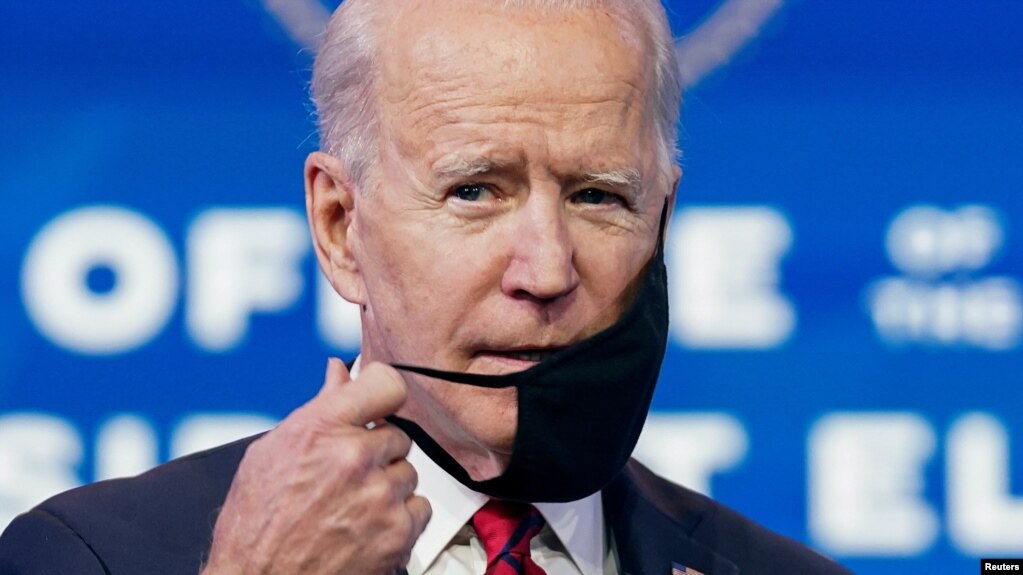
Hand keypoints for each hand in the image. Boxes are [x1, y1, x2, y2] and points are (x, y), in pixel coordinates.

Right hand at [202, 359, 431, 573]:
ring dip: (387, 486)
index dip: (383, 392)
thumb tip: (339, 373)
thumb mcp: (272, 451)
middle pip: (397, 435)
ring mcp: (380, 497)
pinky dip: (399, 518)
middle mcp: (354, 458)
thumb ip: (318, 408)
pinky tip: (366, 526)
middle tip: (345, 475)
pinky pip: (419, 507)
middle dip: (376, 452)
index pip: (387, 384)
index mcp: (321, 428)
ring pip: (408, 472)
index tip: (379, 403)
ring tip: (349, 505)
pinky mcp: (397, 533)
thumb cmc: (255, 524)